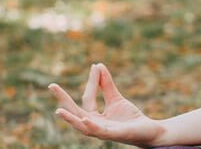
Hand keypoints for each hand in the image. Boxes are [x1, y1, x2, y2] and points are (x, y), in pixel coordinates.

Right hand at [48, 63, 165, 146]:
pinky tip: (85, 118)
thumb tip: (98, 65)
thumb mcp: (116, 99)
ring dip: (70, 118)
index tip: (95, 66)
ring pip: (82, 126)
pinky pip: (99, 131)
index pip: (88, 97)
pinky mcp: (113, 134)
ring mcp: (103, 131)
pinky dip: (91, 125)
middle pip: (76, 112)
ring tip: (58, 110)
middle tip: (51, 85)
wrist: (149, 131)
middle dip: (63, 99)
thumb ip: (107, 85)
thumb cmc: (130, 118)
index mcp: (94, 117)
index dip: (92, 81)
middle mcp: (95, 125)